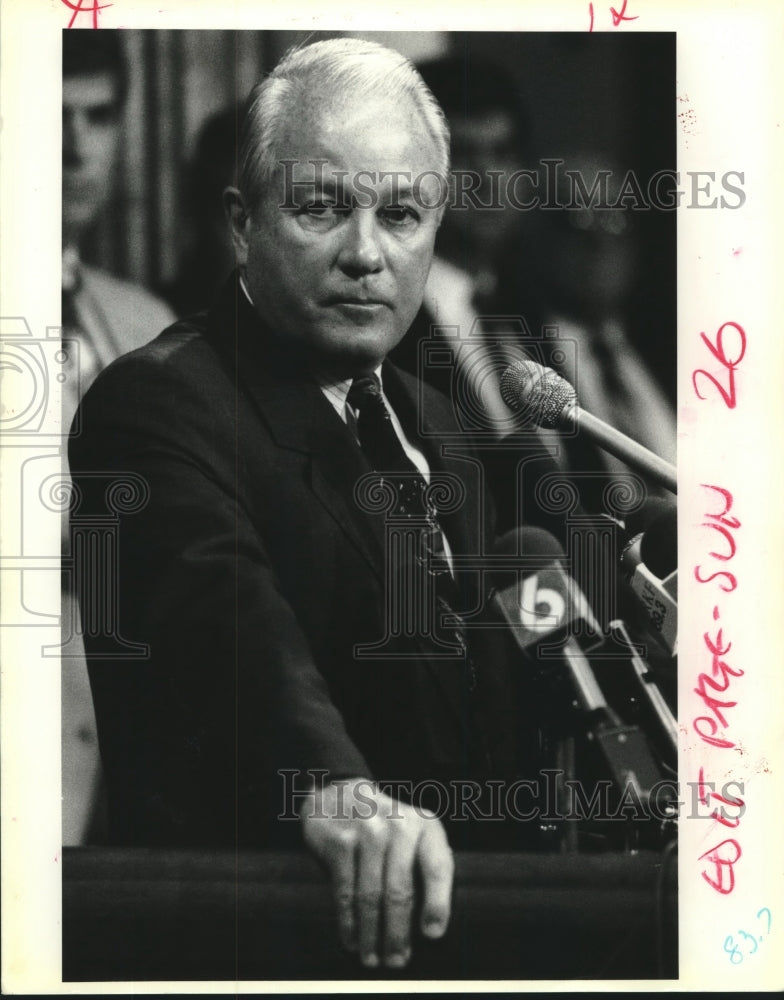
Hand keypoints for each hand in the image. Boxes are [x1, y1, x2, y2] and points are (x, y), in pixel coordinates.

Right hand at [300, 776, 452, 969]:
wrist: (339, 794)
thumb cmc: (384, 826)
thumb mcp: (412, 833)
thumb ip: (423, 865)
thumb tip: (430, 927)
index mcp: (425, 826)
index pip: (438, 866)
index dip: (438, 903)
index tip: (433, 934)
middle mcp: (399, 825)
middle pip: (400, 890)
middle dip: (398, 932)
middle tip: (397, 960)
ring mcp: (368, 832)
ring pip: (371, 896)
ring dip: (371, 934)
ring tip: (372, 958)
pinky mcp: (340, 841)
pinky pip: (346, 891)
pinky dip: (348, 921)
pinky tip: (352, 939)